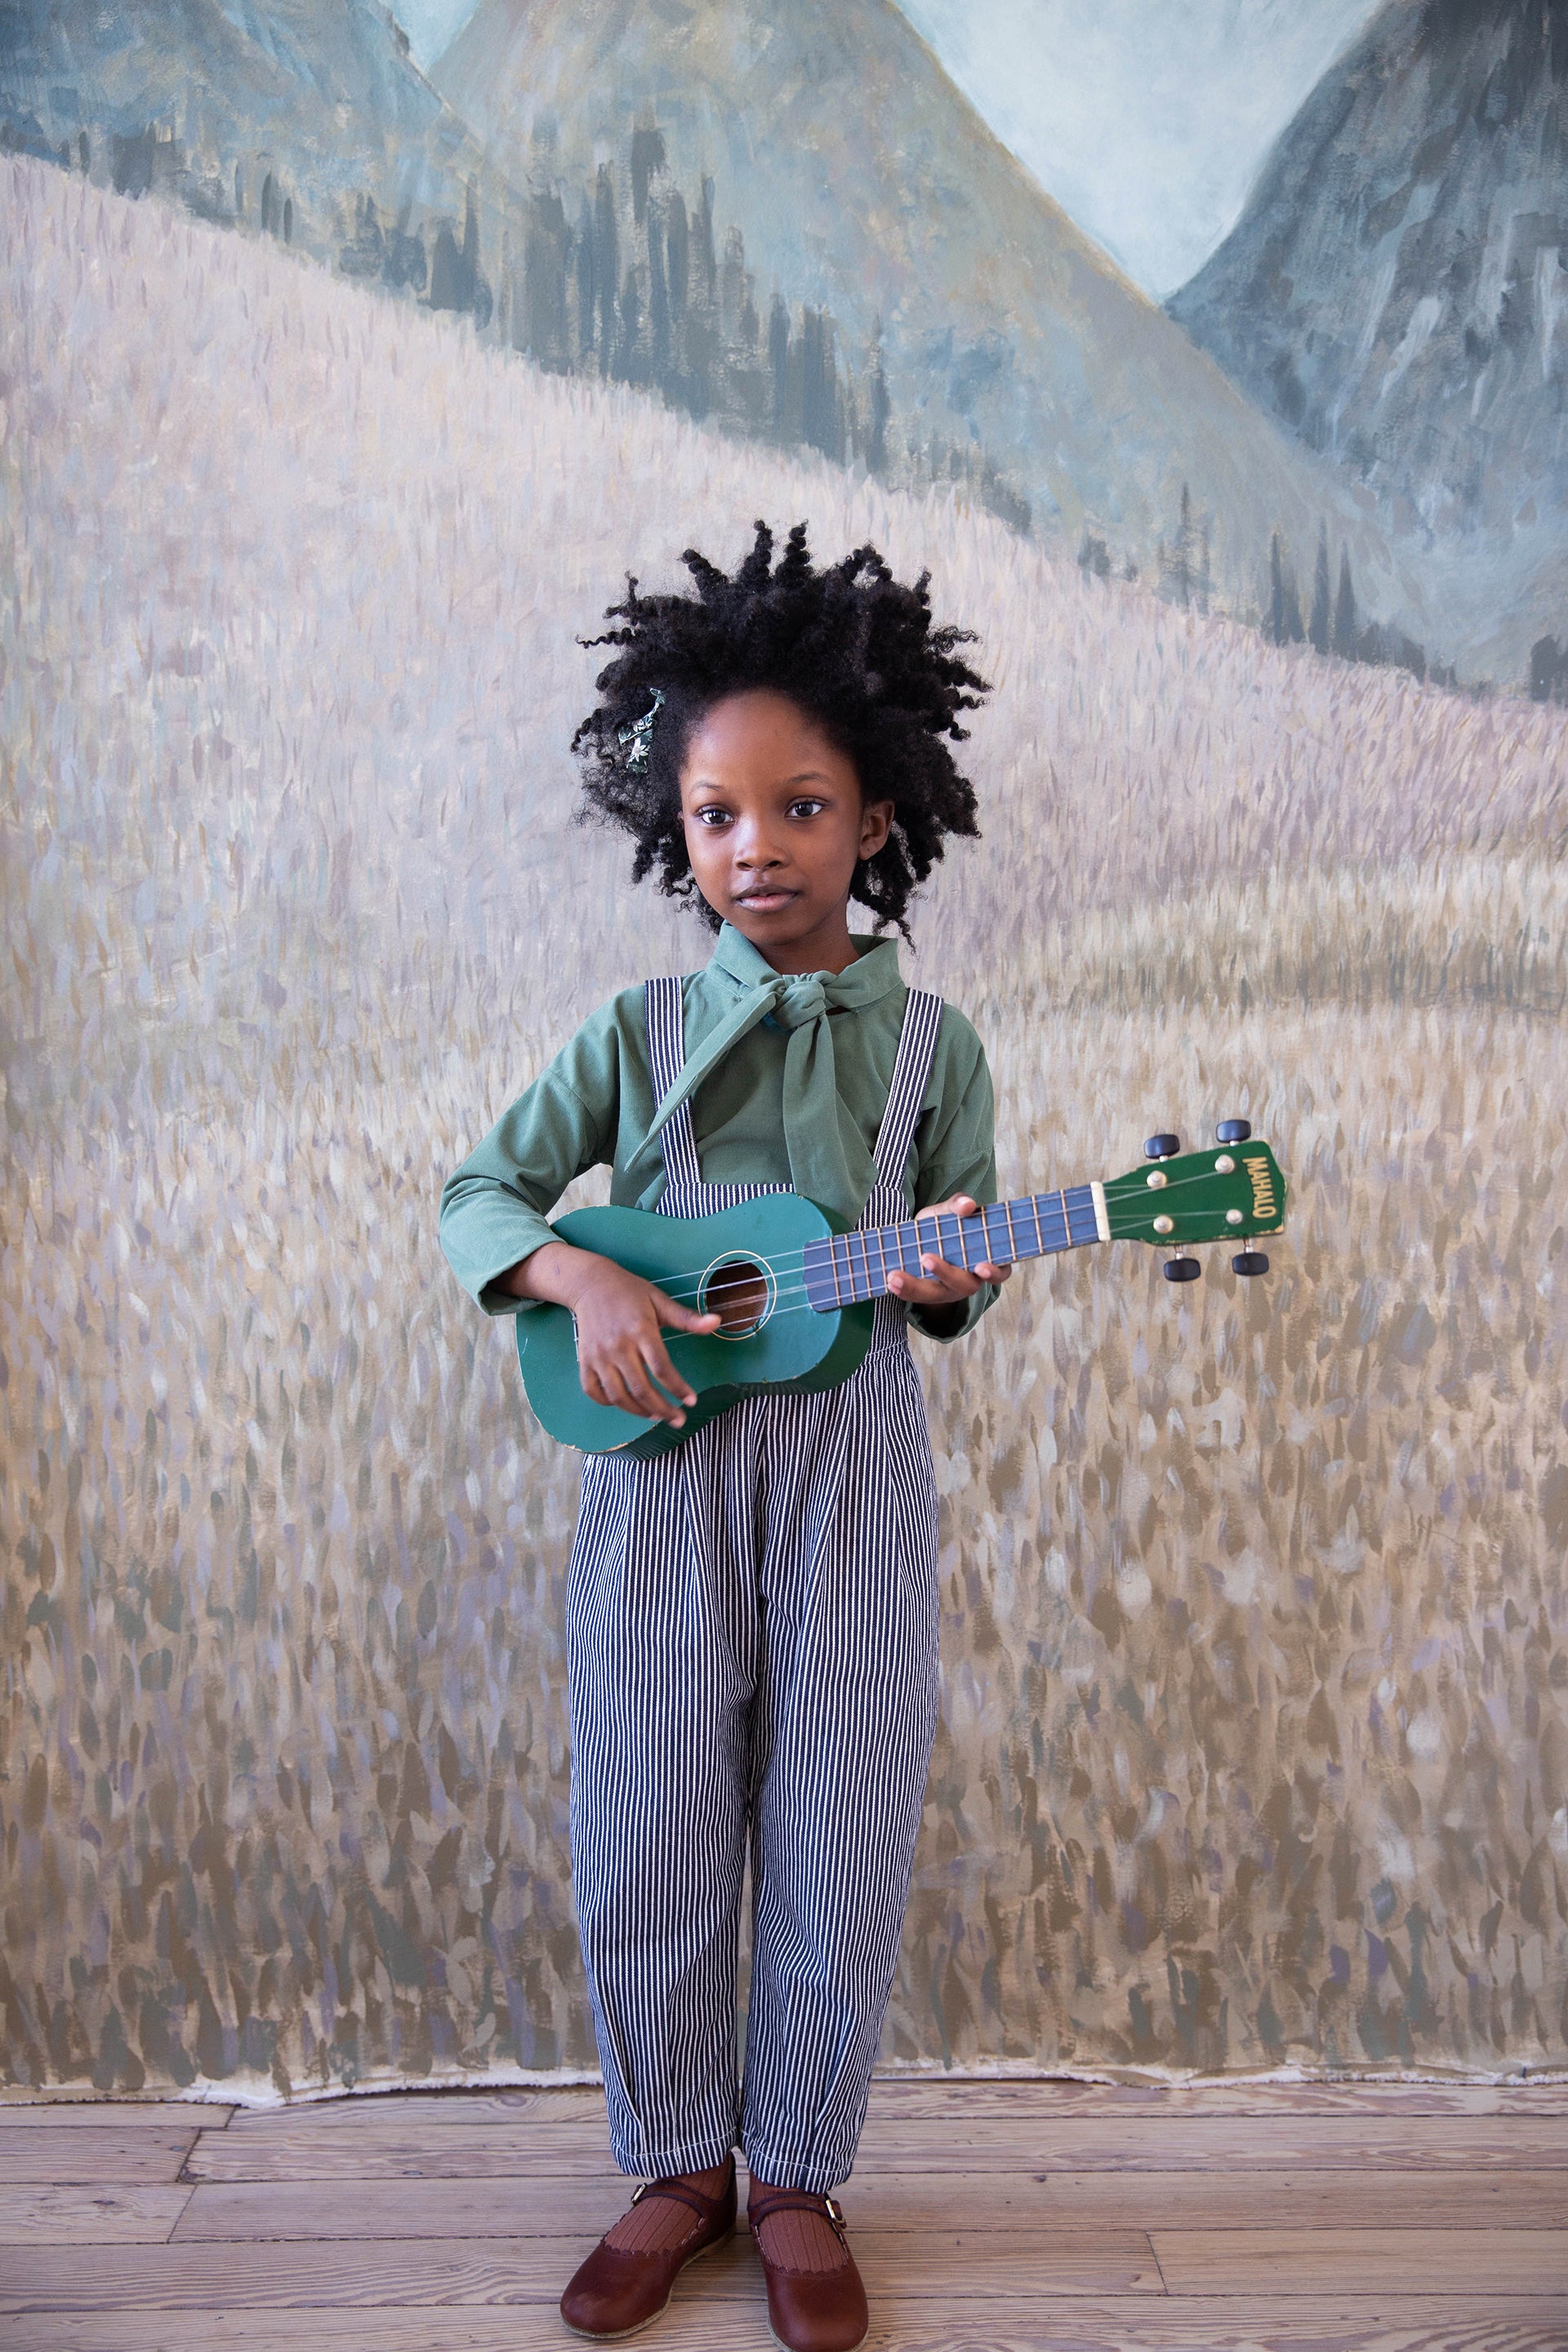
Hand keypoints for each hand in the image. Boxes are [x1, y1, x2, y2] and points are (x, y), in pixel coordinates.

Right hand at [562, 1256, 721, 1426]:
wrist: (591, 1284)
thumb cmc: (630, 1292)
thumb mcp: (660, 1301)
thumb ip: (687, 1318)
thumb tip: (717, 1322)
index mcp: (641, 1330)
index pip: (662, 1368)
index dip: (678, 1388)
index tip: (691, 1401)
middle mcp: (618, 1346)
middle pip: (641, 1388)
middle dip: (663, 1409)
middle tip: (678, 1420)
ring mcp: (598, 1356)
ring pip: (618, 1395)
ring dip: (639, 1411)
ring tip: (655, 1415)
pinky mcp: (584, 1360)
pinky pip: (593, 1391)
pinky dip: (609, 1402)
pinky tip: (626, 1403)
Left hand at [884, 1195, 1012, 1310]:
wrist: (921, 1241)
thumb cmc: (943, 1226)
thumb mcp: (948, 1212)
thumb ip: (957, 1205)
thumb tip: (968, 1205)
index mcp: (985, 1260)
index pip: (1000, 1272)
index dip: (994, 1272)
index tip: (981, 1267)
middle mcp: (970, 1280)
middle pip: (964, 1285)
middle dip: (946, 1273)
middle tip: (926, 1258)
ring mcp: (948, 1291)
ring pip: (936, 1295)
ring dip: (915, 1287)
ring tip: (894, 1276)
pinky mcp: (927, 1296)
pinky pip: (917, 1298)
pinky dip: (903, 1290)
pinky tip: (889, 1279)